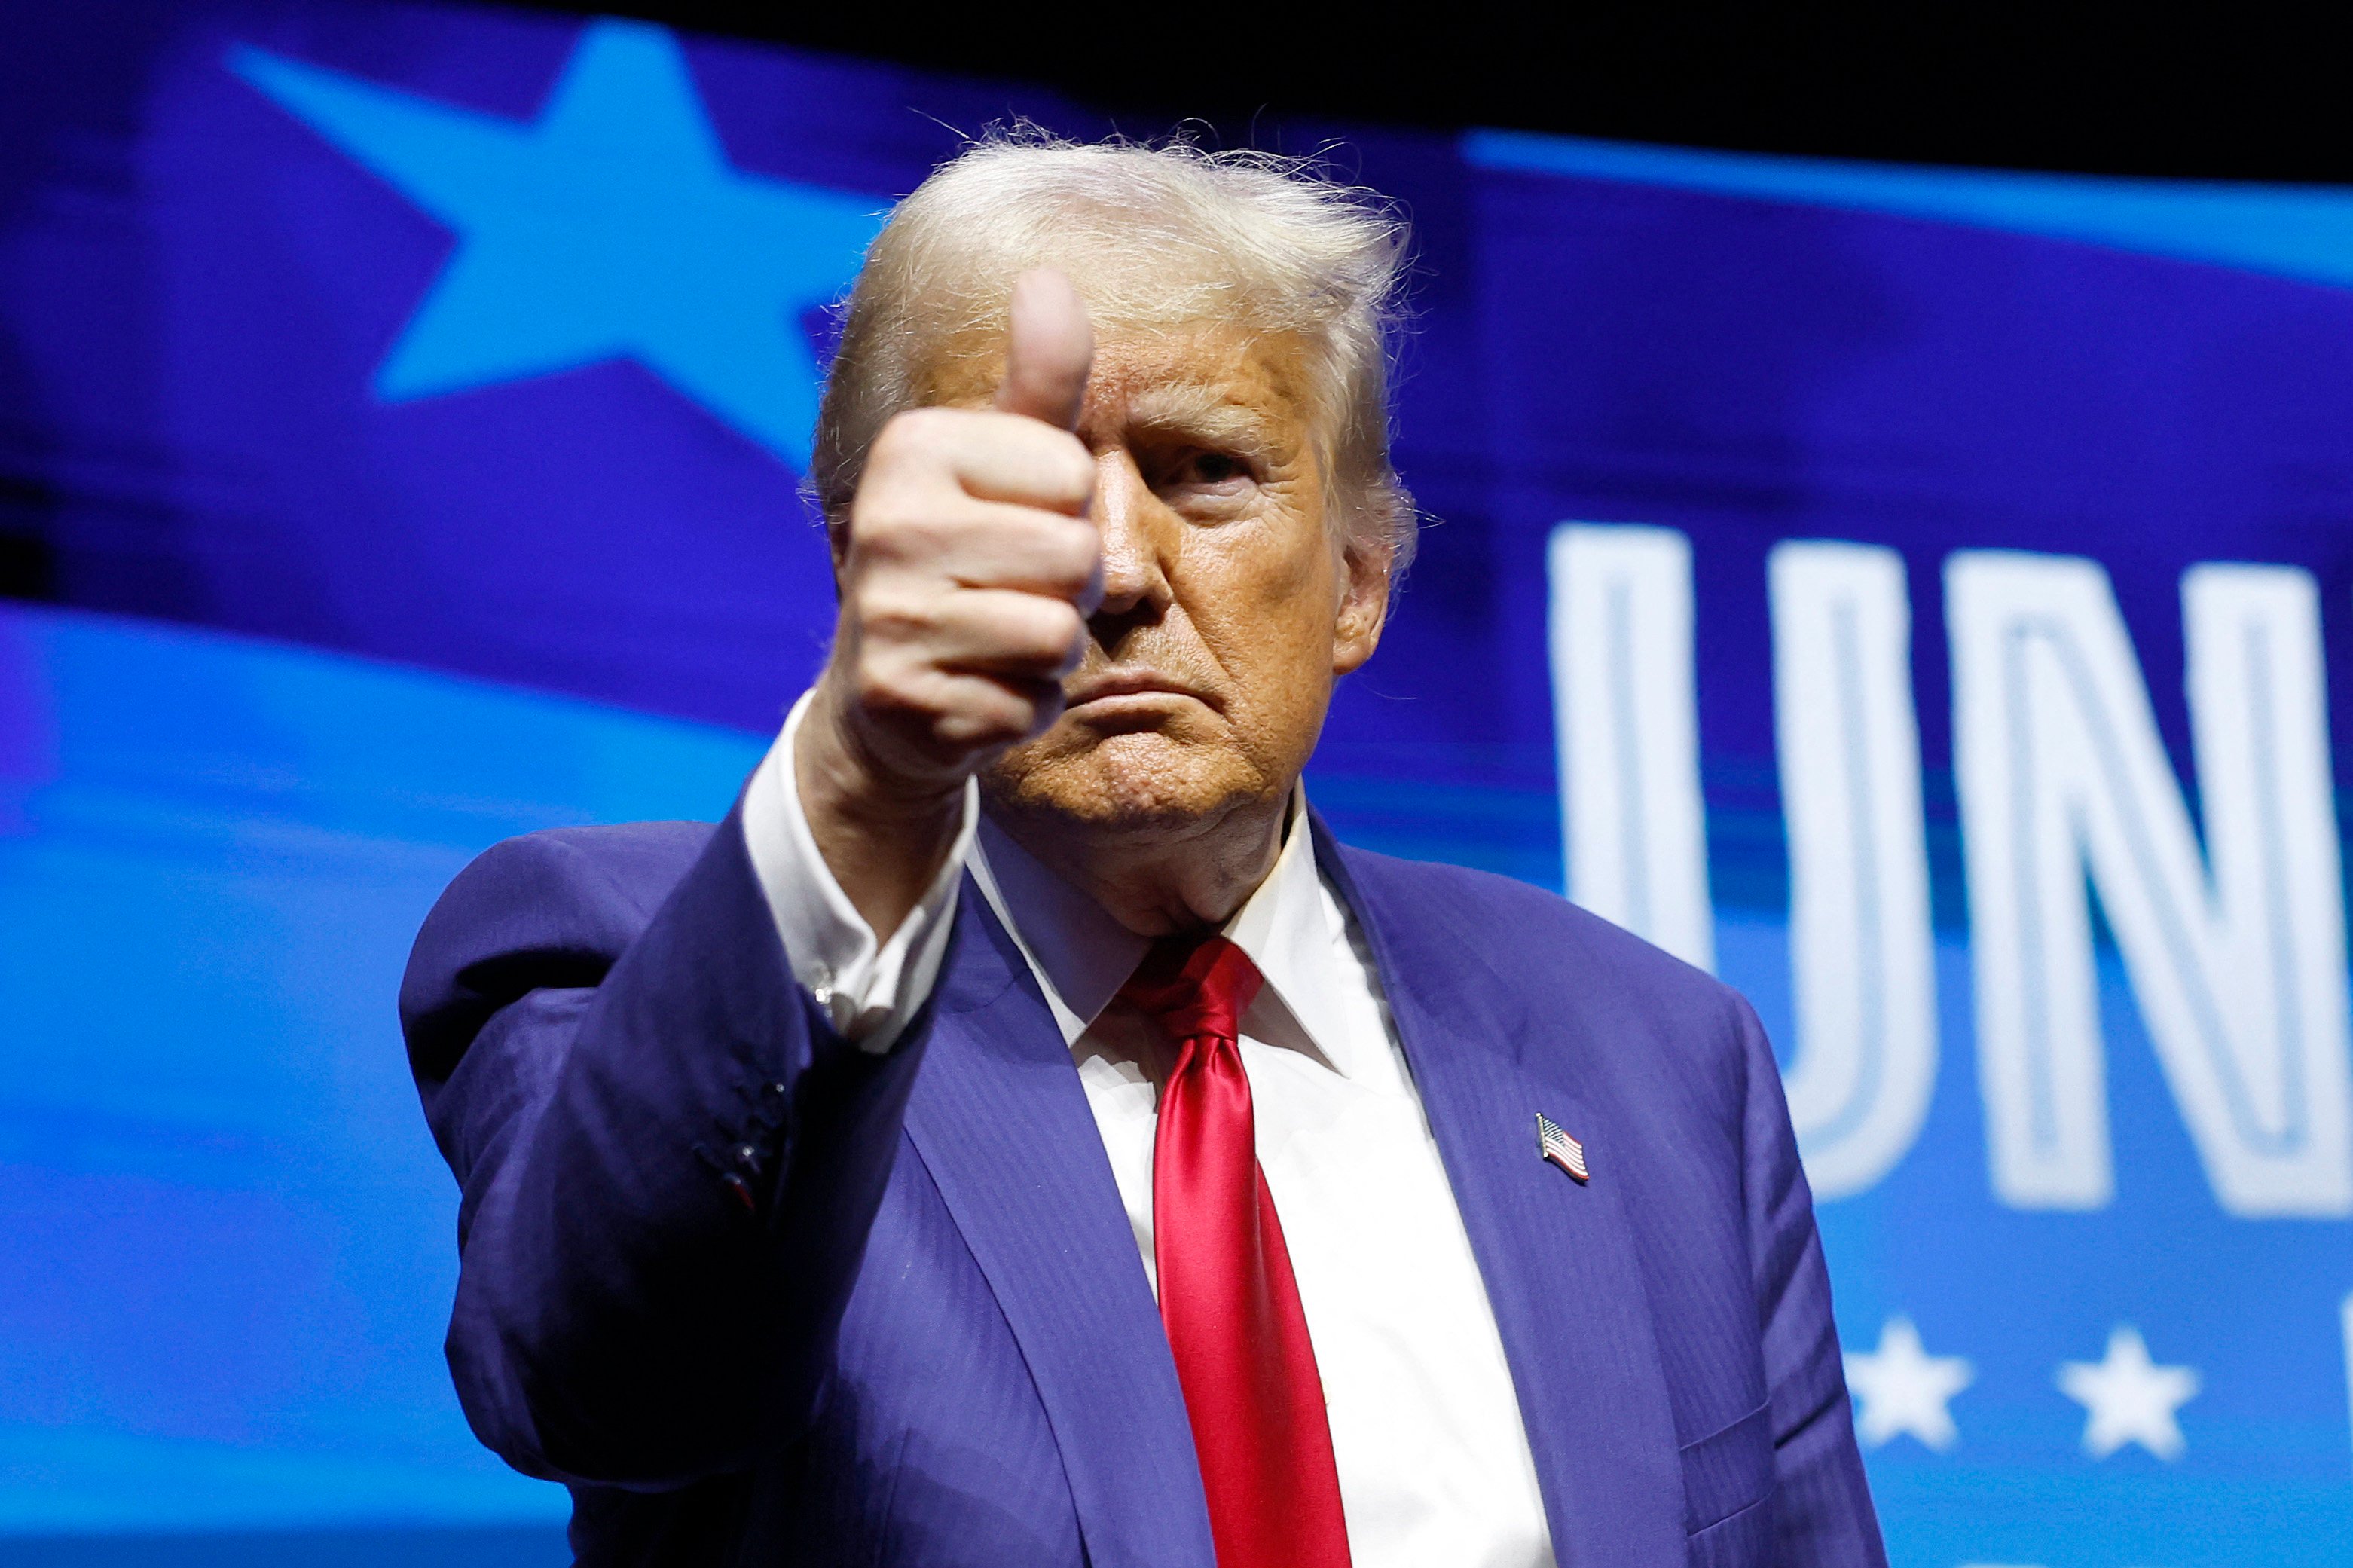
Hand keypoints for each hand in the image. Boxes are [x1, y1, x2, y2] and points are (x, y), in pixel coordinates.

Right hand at [796, 269, 1098, 935]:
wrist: (885, 692)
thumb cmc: (966, 556)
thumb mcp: (1003, 460)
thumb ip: (1040, 380)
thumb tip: (1049, 276)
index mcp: (913, 448)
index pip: (1078, 475)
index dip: (1071, 512)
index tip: (1016, 524)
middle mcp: (887, 523)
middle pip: (1076, 557)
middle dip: (1069, 588)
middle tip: (1013, 591)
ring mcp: (887, 615)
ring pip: (1057, 635)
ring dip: (1051, 650)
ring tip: (998, 639)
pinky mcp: (900, 698)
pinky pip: (1027, 704)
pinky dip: (1020, 706)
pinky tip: (975, 689)